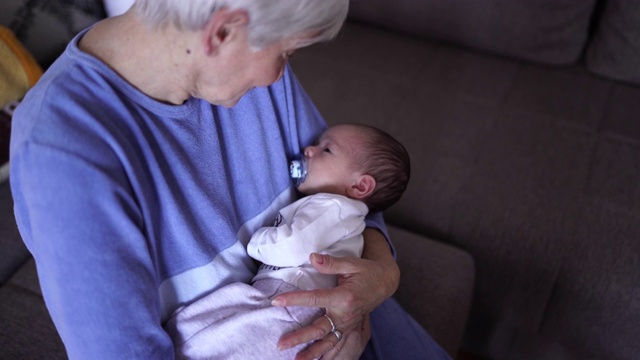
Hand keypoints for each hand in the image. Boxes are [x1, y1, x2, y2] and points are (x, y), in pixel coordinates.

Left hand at [273, 229, 398, 359]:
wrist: (384, 282)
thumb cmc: (365, 271)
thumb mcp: (350, 263)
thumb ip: (330, 263)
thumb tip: (312, 257)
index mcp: (344, 297)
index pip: (314, 299)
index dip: (294, 300)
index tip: (276, 301)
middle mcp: (345, 314)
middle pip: (319, 329)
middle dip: (299, 337)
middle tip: (280, 344)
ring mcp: (348, 324)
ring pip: (327, 342)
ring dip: (311, 352)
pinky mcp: (348, 329)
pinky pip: (336, 345)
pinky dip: (325, 354)